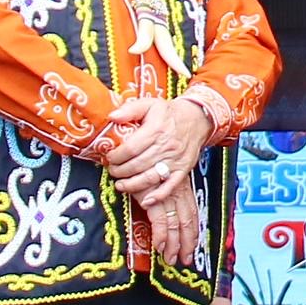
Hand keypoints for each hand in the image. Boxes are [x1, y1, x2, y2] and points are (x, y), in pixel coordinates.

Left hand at [102, 92, 213, 225]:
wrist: (196, 119)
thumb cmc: (169, 113)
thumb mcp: (149, 104)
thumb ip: (129, 109)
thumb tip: (112, 117)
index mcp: (156, 130)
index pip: (130, 148)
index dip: (116, 156)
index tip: (109, 157)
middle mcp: (166, 146)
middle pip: (138, 165)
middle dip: (120, 171)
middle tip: (112, 171)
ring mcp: (175, 160)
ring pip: (150, 178)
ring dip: (132, 185)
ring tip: (121, 185)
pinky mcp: (183, 169)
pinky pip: (170, 186)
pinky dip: (158, 196)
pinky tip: (146, 201)